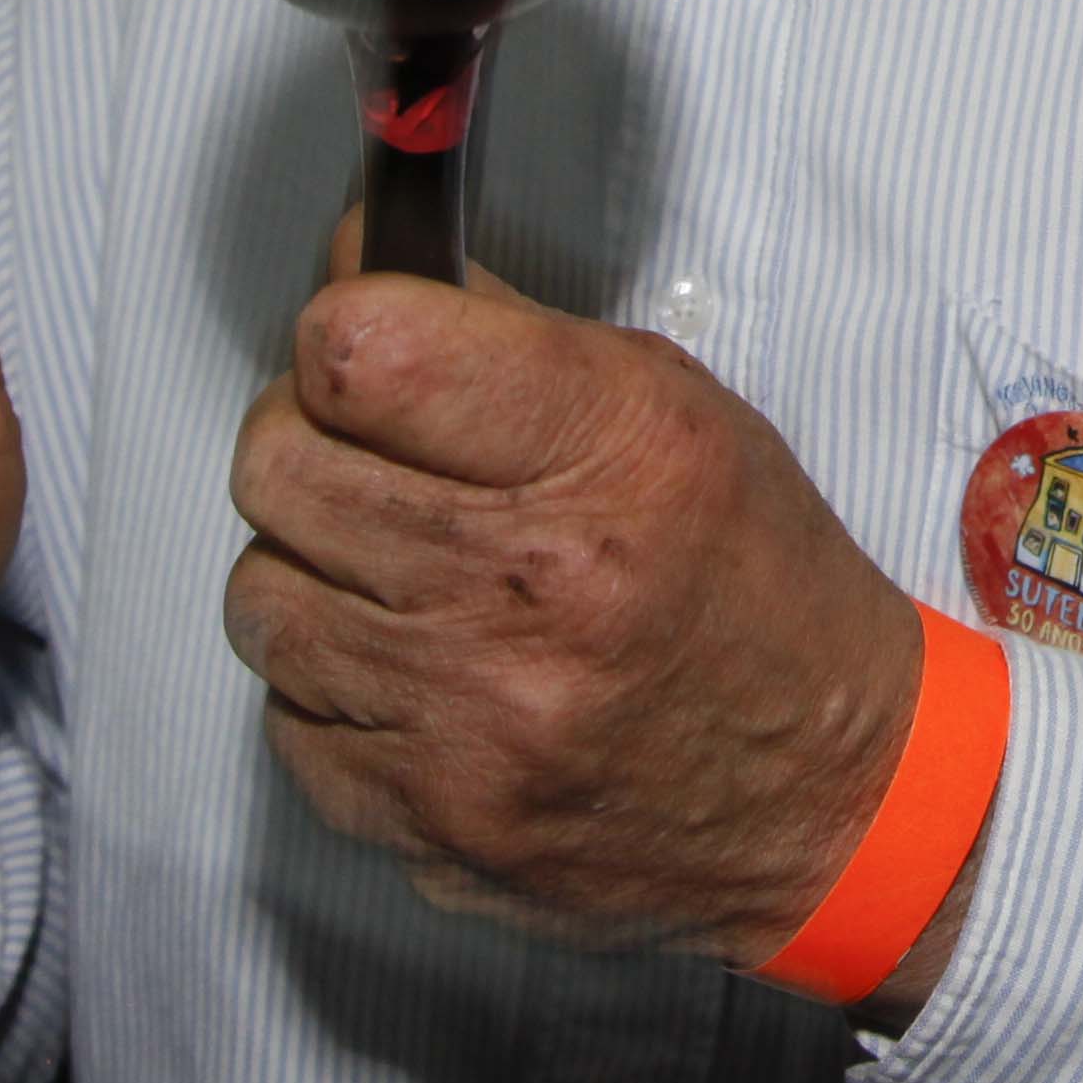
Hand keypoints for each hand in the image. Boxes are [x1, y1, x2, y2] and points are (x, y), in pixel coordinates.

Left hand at [225, 245, 932, 987]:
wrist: (823, 788)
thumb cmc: (752, 583)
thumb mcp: (673, 406)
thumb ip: (501, 329)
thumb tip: (357, 262)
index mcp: (606, 456)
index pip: (362, 352)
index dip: (342, 331)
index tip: (366, 344)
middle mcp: (528, 587)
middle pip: (278, 463)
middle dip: (310, 438)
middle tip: (372, 451)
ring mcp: (467, 719)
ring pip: (259, 593)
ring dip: (312, 568)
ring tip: (400, 570)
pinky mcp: (425, 820)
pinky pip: (287, 717)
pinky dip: (333, 688)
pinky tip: (418, 671)